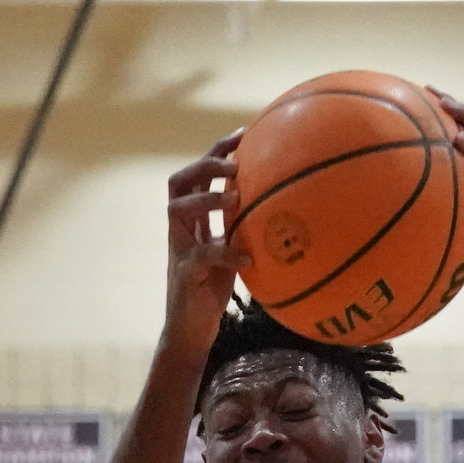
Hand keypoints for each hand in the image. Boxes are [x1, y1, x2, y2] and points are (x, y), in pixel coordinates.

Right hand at [162, 130, 252, 356]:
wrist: (191, 329)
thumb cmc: (214, 288)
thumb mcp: (233, 251)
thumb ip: (245, 228)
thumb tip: (285, 207)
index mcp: (193, 219)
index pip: (198, 174)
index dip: (216, 151)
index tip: (243, 133)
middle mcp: (181, 228)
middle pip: (179, 182)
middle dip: (204, 165)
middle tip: (234, 164)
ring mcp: (179, 250)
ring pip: (178, 211)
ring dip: (206, 200)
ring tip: (234, 196)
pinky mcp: (185, 275)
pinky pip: (202, 257)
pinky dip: (225, 253)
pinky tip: (248, 256)